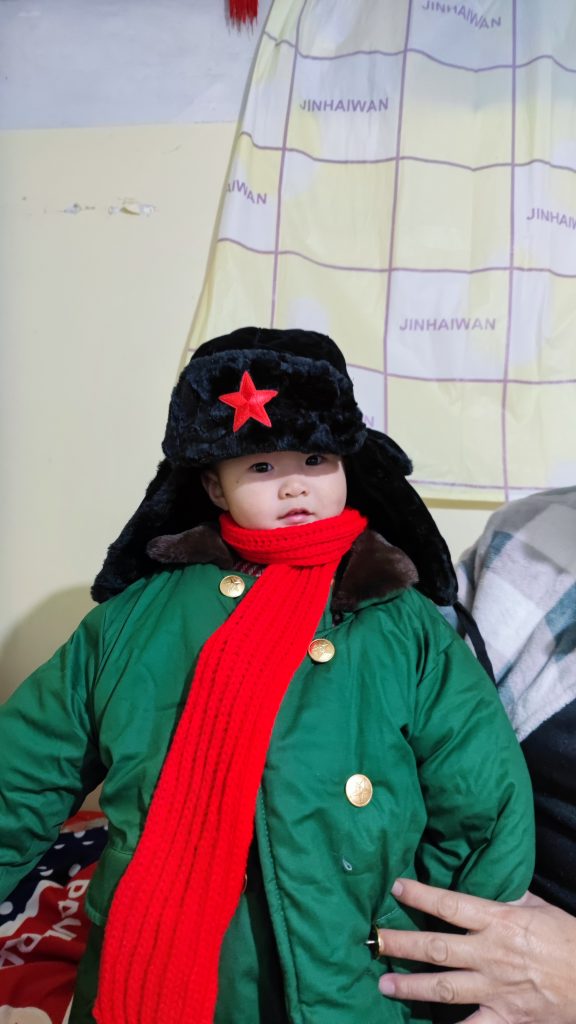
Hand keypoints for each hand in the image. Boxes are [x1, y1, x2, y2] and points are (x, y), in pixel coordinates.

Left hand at [376, 879, 575, 1023]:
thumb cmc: (569, 939)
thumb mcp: (540, 908)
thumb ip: (509, 898)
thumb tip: (488, 883)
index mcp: (500, 921)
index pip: (451, 905)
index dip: (421, 896)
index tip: (397, 888)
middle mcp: (491, 954)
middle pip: (437, 947)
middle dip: (403, 943)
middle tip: (376, 940)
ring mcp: (496, 989)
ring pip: (445, 987)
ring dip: (411, 985)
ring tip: (384, 983)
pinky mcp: (506, 1018)